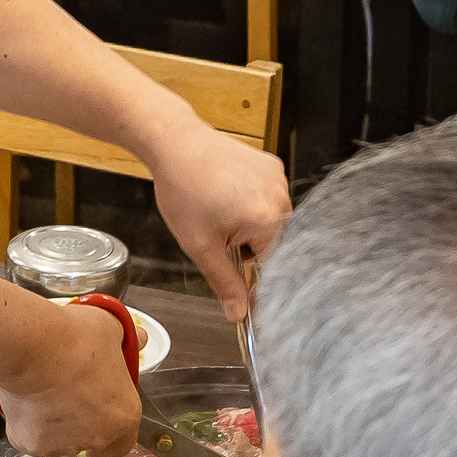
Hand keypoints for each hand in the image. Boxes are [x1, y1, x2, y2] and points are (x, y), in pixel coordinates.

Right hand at [0, 301, 138, 456]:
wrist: (33, 345)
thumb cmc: (74, 339)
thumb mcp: (114, 328)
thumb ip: (129, 341)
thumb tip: (139, 337)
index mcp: (123, 416)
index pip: (125, 441)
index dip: (113, 425)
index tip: (104, 407)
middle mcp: (95, 438)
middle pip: (91, 441)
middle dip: (83, 423)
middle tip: (72, 394)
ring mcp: (60, 444)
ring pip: (59, 439)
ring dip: (56, 422)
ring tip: (46, 389)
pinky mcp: (29, 442)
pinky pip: (30, 435)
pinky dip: (28, 422)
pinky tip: (27, 397)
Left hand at [148, 128, 289, 321]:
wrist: (176, 142)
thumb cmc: (184, 190)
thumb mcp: (201, 245)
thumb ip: (224, 282)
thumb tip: (239, 314)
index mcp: (268, 220)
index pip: (273, 267)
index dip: (255, 283)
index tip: (244, 294)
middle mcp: (280, 197)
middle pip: (274, 243)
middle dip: (248, 249)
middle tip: (218, 236)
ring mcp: (278, 178)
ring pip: (271, 221)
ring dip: (249, 227)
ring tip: (218, 211)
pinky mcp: (272, 165)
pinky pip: (268, 197)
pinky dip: (251, 204)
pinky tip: (226, 195)